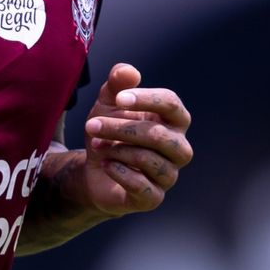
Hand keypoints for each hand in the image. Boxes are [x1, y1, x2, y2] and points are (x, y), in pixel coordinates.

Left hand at [80, 63, 191, 215]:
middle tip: (90, 124)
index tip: (119, 99)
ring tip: (96, 144)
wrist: (95, 170)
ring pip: (149, 159)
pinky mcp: (154, 197)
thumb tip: (129, 72)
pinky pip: (143, 186)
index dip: (146, 99)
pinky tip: (105, 164)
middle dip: (121, 128)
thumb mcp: (107, 103)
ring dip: (116, 149)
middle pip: (159, 135)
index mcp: (174, 120)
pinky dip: (120, 172)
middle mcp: (178, 147)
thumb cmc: (110, 131)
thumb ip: (117, 84)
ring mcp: (169, 174)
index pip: (171, 104)